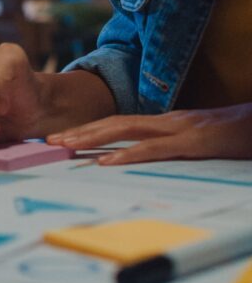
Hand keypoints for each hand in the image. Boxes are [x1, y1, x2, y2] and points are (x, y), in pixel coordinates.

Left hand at [47, 104, 251, 164]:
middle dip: (80, 131)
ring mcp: (181, 128)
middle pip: (114, 122)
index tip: (63, 138)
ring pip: (127, 129)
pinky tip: (107, 162)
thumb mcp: (199, 143)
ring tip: (66, 145)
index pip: (120, 124)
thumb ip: (174, 148)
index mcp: (167, 123)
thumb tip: (146, 159)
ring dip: (93, 137)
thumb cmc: (238, 137)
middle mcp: (168, 121)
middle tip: (50, 140)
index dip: (90, 129)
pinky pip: (156, 147)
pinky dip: (129, 154)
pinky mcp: (196, 140)